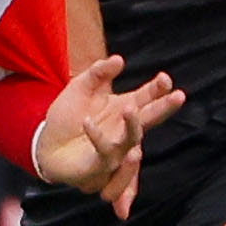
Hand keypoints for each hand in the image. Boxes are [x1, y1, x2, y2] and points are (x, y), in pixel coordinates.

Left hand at [32, 55, 184, 217]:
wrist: (46, 145)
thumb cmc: (68, 117)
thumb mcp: (80, 87)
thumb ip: (98, 72)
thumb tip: (119, 59)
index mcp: (125, 110)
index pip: (147, 98)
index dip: (158, 89)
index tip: (165, 78)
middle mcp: (124, 131)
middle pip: (149, 119)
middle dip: (164, 108)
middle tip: (179, 96)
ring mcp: (115, 150)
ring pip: (131, 139)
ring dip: (133, 125)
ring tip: (130, 108)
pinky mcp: (99, 165)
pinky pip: (104, 152)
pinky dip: (97, 137)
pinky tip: (87, 123)